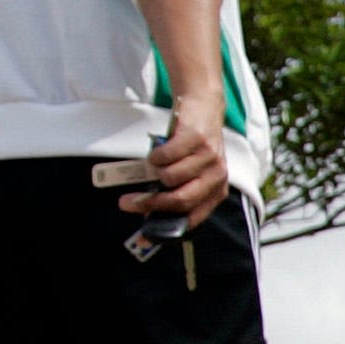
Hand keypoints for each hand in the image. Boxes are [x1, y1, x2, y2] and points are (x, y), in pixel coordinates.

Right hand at [127, 93, 230, 229]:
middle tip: (127, 201)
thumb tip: (146, 213)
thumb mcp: (191, 173)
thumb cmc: (192, 148)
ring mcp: (209, 157)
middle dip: (149, 203)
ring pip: (169, 177)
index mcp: (216, 191)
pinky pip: (165, 156)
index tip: (143, 234)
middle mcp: (217, 176)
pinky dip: (155, 155)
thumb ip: (174, 192)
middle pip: (180, 200)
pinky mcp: (197, 139)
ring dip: (156, 171)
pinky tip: (159, 150)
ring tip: (158, 163)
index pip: (192, 218)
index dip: (166, 228)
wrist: (203, 109)